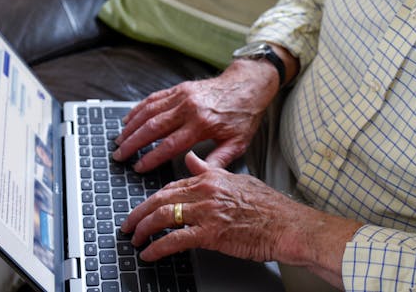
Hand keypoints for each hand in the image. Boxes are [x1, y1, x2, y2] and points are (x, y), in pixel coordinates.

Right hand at [113, 60, 279, 172]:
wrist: (247, 85)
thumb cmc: (243, 116)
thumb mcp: (238, 143)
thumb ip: (218, 160)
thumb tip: (198, 172)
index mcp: (202, 125)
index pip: (169, 145)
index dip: (151, 158)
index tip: (138, 167)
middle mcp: (188, 108)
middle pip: (153, 128)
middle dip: (132, 143)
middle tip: (119, 155)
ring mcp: (182, 96)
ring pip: (149, 112)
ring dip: (131, 127)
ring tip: (119, 140)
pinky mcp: (179, 88)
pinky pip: (153, 99)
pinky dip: (138, 109)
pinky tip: (128, 119)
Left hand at [120, 152, 311, 262]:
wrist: (287, 225)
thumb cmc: (269, 207)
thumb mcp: (237, 180)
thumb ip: (210, 170)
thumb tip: (190, 160)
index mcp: (210, 178)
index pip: (172, 185)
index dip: (154, 198)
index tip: (144, 208)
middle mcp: (205, 191)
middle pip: (160, 199)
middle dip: (138, 212)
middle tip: (128, 223)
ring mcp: (206, 212)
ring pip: (162, 216)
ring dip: (143, 229)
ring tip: (135, 239)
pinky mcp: (210, 234)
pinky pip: (174, 240)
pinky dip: (157, 247)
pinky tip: (149, 254)